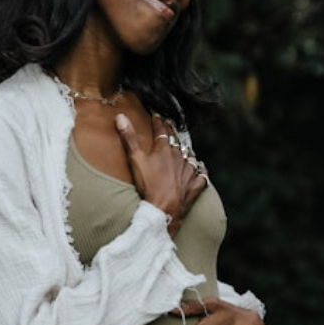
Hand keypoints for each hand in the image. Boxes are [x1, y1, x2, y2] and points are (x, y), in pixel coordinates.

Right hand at [115, 114, 207, 235]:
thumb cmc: (149, 184)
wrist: (164, 208)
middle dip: (172, 133)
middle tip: (169, 126)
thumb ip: (129, 138)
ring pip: (190, 157)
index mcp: (164, 150)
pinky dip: (201, 171)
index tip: (157, 116)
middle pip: (177, 142)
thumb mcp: (135, 159)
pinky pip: (201, 176)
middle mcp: (179, 158)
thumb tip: (121, 117)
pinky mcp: (194, 186)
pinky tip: (201, 169)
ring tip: (185, 148)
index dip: (159, 122)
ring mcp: (188, 172)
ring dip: (187, 151)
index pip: (162, 131)